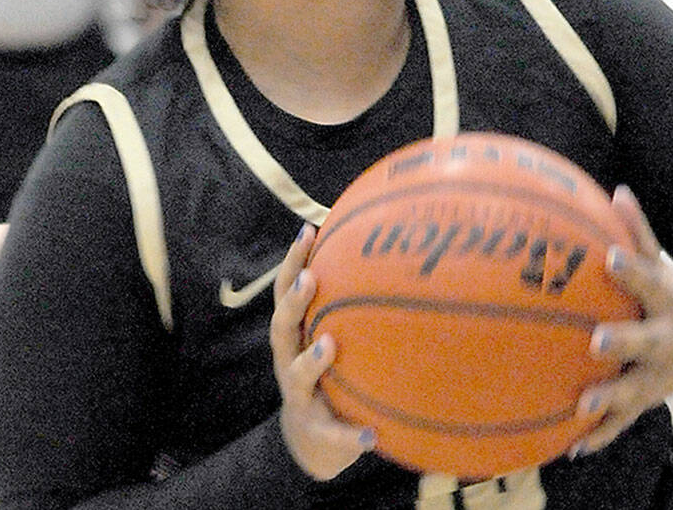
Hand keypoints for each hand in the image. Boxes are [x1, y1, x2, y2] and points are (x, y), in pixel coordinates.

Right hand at [270, 224, 375, 480]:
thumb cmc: (330, 374)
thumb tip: (390, 258)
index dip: (293, 262)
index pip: (287, 292)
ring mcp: (298, 397)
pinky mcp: (315, 433)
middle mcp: (288, 361)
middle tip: (310, 279)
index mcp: (294, 335)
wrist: (313, 441)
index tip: (307, 230)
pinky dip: (349, 436)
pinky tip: (371, 436)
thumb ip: (350, 308)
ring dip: (311, 361)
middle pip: (281, 327)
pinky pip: (331, 435)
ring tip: (328, 345)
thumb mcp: (333, 337)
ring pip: (296, 377)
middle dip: (294, 302)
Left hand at [570, 186, 672, 457]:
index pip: (649, 283)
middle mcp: (663, 342)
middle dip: (622, 342)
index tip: (610, 258)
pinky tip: (572, 447)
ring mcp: (655, 377)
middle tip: (595, 341)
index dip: (632, 271)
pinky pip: (620, 424)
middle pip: (644, 342)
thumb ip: (638, 233)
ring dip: (608, 398)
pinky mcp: (644, 403)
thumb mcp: (660, 267)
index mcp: (666, 303)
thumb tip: (618, 191)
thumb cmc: (666, 299)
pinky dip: (598, 436)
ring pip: (632, 391)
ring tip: (582, 404)